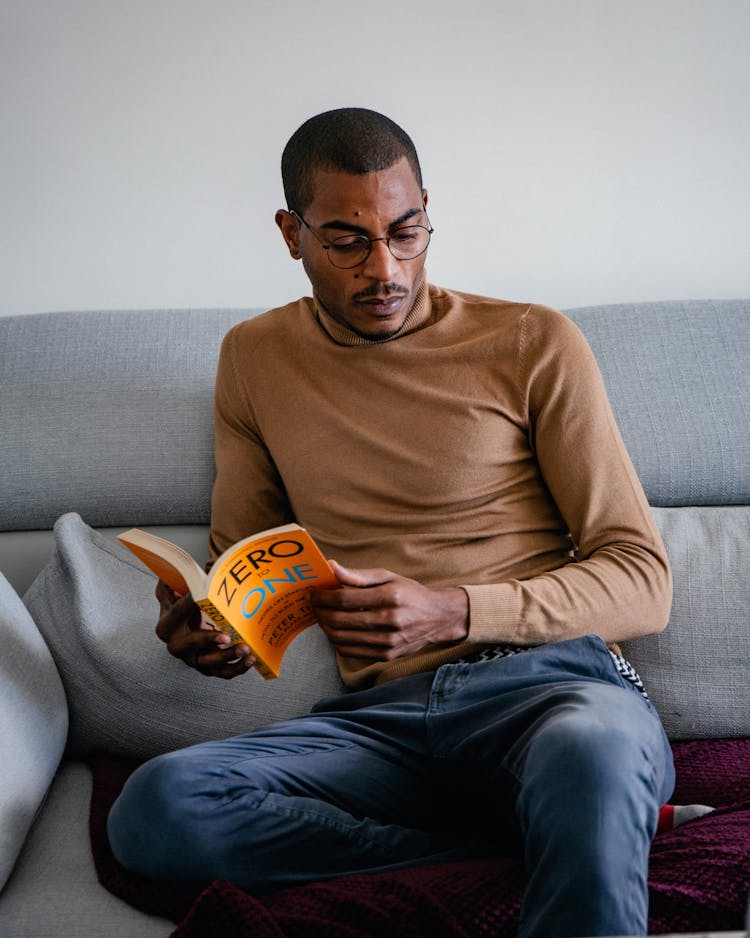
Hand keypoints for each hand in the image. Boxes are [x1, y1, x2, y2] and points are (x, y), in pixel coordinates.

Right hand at [154, 579, 256, 678]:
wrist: (183, 626)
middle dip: (209, 640)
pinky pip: (222, 672)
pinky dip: (237, 668)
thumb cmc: (182, 606)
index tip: (202, 595)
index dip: (189, 603)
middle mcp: (176, 645)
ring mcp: (192, 659)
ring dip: (228, 657)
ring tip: (245, 649)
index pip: (178, 612)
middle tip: (227, 637)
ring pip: (209, 663)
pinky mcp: (206, 667)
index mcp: (166, 625)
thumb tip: (175, 566)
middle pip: (192, 644)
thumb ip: (172, 581)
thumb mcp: (173, 592)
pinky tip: (250, 660)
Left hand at [311, 560, 468, 660]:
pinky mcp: (386, 656)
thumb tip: (332, 567)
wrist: (439, 617)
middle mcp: (390, 621)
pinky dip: (337, 640)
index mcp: (389, 597)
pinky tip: (337, 629)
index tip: (312, 592)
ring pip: (341, 638)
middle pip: (339, 620)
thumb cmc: (410, 593)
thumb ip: (359, 575)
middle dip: (320, 612)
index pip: (344, 599)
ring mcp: (388, 642)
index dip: (322, 597)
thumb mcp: (388, 577)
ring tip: (323, 616)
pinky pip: (350, 651)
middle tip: (314, 604)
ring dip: (326, 627)